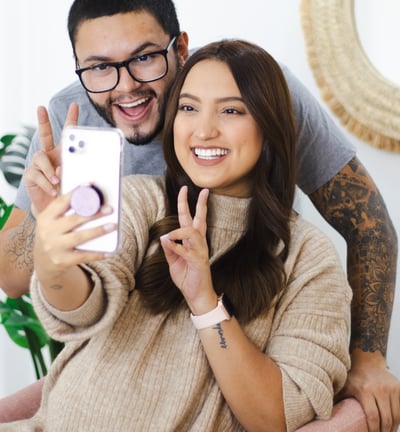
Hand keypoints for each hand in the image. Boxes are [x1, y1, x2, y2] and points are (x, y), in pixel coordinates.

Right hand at [26, 103, 78, 213]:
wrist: (55, 209)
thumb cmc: (68, 192)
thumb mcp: (76, 181)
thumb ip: (76, 174)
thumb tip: (69, 170)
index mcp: (63, 154)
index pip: (67, 135)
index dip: (71, 119)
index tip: (75, 105)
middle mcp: (49, 155)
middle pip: (44, 135)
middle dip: (43, 121)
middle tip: (41, 108)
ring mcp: (38, 164)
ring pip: (40, 157)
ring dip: (49, 169)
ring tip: (58, 180)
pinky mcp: (31, 175)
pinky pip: (37, 174)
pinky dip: (46, 183)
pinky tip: (53, 190)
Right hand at [34, 191, 114, 282]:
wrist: (42, 263)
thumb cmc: (52, 236)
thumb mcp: (51, 222)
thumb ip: (64, 211)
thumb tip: (90, 197)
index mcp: (45, 218)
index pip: (61, 203)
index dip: (76, 193)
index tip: (90, 186)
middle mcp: (48, 232)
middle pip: (74, 219)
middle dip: (93, 213)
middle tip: (109, 208)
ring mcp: (54, 247)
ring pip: (79, 237)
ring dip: (98, 231)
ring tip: (113, 226)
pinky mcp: (62, 260)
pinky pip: (83, 256)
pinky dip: (97, 254)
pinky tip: (109, 252)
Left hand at [160, 186, 216, 313]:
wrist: (196, 294)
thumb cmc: (187, 277)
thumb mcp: (174, 261)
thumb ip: (170, 249)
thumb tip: (164, 237)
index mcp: (192, 241)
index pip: (190, 218)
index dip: (187, 203)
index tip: (185, 188)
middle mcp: (199, 243)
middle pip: (199, 219)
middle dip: (199, 203)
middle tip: (197, 190)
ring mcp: (200, 251)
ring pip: (192, 233)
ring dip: (178, 231)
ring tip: (168, 235)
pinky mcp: (198, 262)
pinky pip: (186, 251)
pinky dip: (175, 246)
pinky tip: (167, 242)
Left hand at [336, 349, 399, 431]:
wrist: (367, 359)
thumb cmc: (353, 375)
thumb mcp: (343, 386)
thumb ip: (336, 399)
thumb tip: (324, 413)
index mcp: (364, 390)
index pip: (373, 416)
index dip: (373, 430)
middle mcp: (379, 389)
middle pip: (386, 418)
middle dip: (384, 431)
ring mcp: (390, 388)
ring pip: (396, 415)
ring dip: (392, 427)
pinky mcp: (398, 387)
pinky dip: (397, 418)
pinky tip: (392, 424)